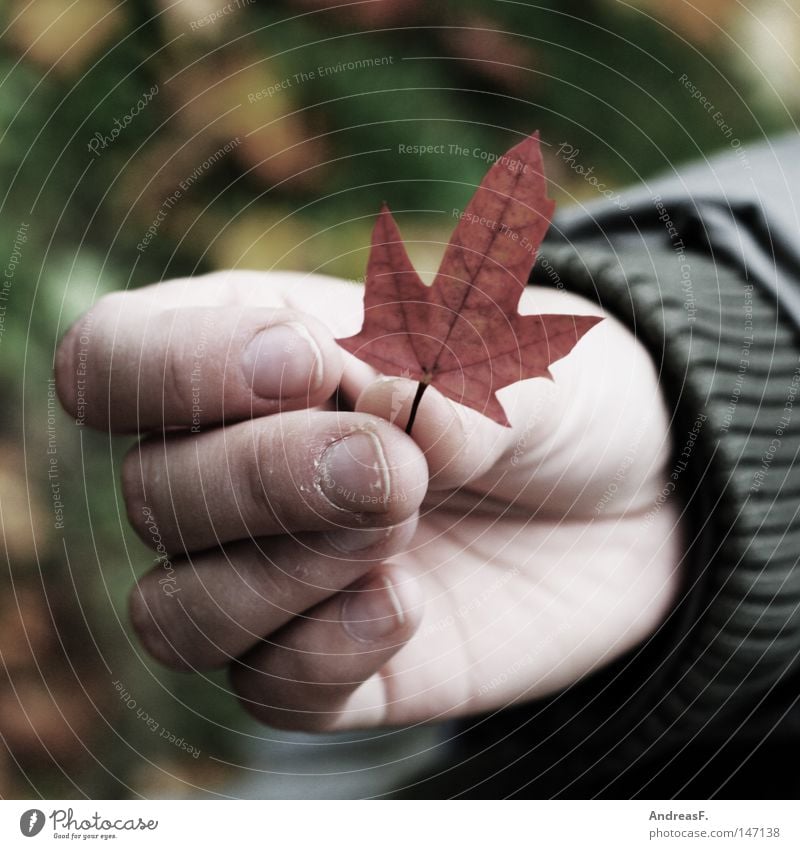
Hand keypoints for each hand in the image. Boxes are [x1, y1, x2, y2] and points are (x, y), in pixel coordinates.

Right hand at [56, 270, 681, 730]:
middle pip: (151, 492)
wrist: (633, 498)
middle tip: (393, 466)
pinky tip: (409, 604)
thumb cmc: (556, 399)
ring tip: (404, 528)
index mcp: (250, 357)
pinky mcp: (329, 665)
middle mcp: (238, 468)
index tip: (310, 364)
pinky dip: (326, 651)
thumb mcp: (517, 355)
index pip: (115, 360)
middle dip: (266, 478)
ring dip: (283, 572)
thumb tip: (368, 413)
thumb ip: (438, 376)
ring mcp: (276, 577)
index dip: (179, 368)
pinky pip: (266, 688)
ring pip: (176, 611)